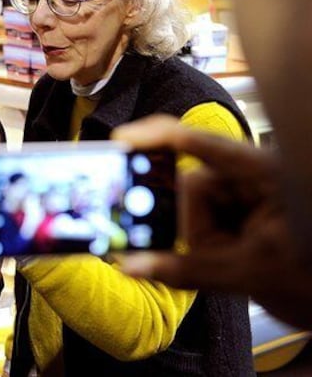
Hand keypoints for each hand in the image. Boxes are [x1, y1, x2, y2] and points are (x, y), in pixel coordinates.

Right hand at [112, 115, 311, 327]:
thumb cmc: (310, 277)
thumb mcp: (248, 273)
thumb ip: (186, 269)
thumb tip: (131, 265)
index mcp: (264, 172)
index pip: (201, 143)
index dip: (157, 136)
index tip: (121, 140)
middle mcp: (251, 174)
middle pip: (192, 185)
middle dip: (195, 224)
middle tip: (220, 252)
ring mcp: (245, 190)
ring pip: (193, 206)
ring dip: (204, 239)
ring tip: (239, 260)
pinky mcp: (238, 206)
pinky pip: (202, 217)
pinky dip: (208, 240)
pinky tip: (231, 254)